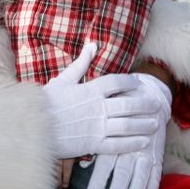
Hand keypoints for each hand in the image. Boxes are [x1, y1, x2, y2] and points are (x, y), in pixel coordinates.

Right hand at [43, 43, 157, 159]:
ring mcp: (96, 126)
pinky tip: (143, 143)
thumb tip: (93, 44)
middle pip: (128, 104)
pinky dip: (132, 144)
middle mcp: (97, 107)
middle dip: (145, 105)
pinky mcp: (93, 144)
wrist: (32, 127)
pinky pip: (118, 144)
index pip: (117, 82)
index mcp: (90, 89)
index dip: (130, 82)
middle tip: (156, 106)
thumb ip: (80, 64)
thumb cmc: (45, 102)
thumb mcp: (62, 79)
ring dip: (143, 125)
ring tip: (155, 125)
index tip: (138, 83)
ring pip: (127, 125)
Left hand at [85, 73, 170, 188]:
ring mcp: (146, 148)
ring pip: (140, 171)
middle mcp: (129, 141)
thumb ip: (88, 136)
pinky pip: (155, 172)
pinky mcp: (156, 152)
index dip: (99, 177)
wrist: (147, 94)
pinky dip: (151, 188)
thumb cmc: (116, 106)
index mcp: (113, 132)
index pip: (105, 158)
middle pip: (124, 167)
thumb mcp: (100, 113)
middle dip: (119, 187)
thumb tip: (80, 161)